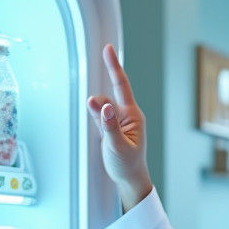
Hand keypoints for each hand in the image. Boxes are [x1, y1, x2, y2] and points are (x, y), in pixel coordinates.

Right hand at [86, 44, 152, 210]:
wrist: (129, 179)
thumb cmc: (128, 165)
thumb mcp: (118, 147)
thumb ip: (109, 126)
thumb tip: (103, 106)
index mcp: (133, 116)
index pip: (122, 86)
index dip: (113, 66)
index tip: (108, 49)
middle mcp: (126, 115)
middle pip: (107, 97)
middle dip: (98, 105)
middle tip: (99, 121)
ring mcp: (117, 120)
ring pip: (100, 107)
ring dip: (96, 116)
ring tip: (104, 138)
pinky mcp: (110, 127)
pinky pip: (98, 115)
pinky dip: (95, 118)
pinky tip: (98, 130)